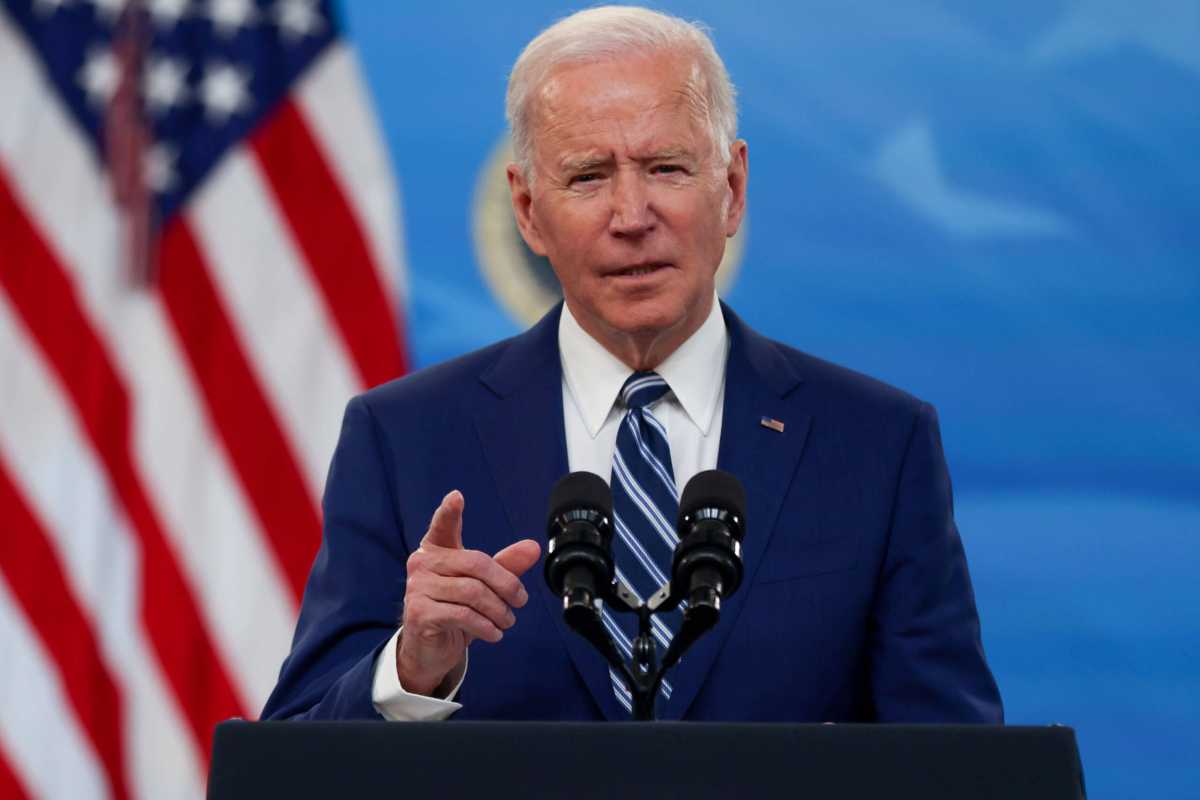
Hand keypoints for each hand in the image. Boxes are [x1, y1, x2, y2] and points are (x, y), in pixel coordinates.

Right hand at [397, 490, 540, 695]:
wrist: (429, 650)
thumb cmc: (455, 611)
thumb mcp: (482, 587)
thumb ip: (505, 566)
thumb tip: (533, 547)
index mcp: (436, 550)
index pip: (442, 526)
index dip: (449, 511)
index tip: (457, 496)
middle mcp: (422, 564)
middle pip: (476, 564)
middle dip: (506, 584)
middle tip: (521, 601)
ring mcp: (417, 588)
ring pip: (473, 592)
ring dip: (499, 611)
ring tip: (507, 621)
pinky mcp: (419, 614)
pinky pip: (463, 615)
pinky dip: (486, 626)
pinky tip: (494, 633)